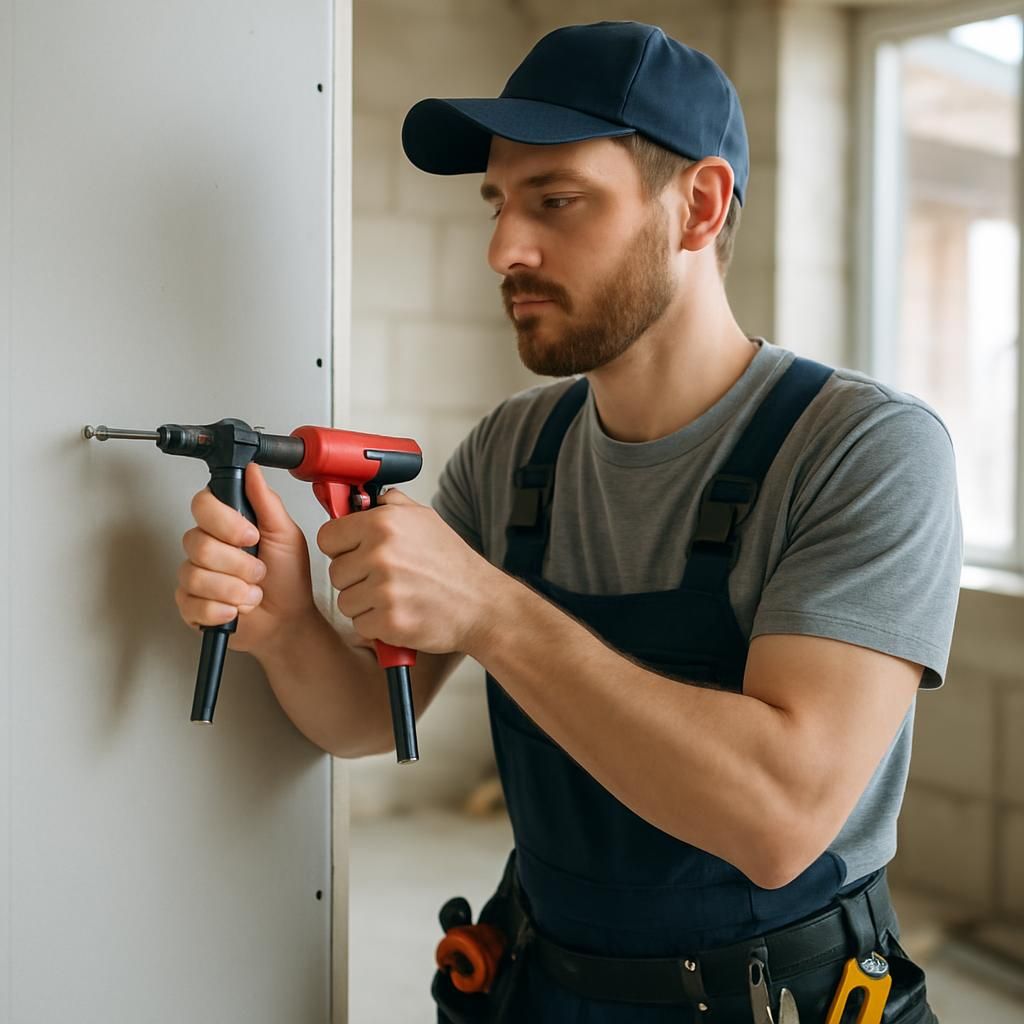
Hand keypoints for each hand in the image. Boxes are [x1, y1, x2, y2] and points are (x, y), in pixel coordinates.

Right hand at [175, 464, 317, 655]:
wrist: (288, 621)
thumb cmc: (288, 578)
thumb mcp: (286, 534)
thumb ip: (266, 501)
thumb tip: (252, 469)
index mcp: (226, 524)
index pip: (202, 505)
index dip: (225, 522)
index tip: (251, 536)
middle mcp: (206, 546)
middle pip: (197, 542)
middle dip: (238, 563)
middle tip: (259, 571)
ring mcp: (195, 575)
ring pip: (196, 575)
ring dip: (235, 589)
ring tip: (253, 593)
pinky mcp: (190, 604)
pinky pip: (192, 603)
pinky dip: (222, 610)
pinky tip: (237, 610)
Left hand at [316, 489, 498, 654]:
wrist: (482, 605)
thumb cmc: (454, 566)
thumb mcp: (426, 519)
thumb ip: (391, 505)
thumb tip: (361, 498)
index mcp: (384, 523)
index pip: (328, 536)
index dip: (341, 547)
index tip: (356, 553)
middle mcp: (381, 553)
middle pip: (335, 571)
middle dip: (356, 578)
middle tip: (387, 578)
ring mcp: (384, 589)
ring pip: (345, 600)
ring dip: (365, 603)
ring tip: (397, 595)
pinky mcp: (388, 621)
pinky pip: (360, 624)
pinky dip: (377, 625)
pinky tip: (401, 612)